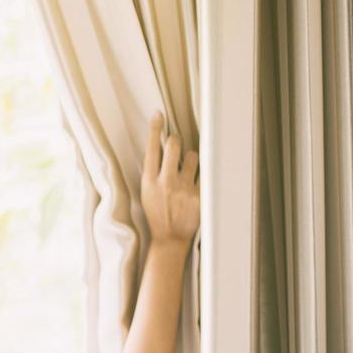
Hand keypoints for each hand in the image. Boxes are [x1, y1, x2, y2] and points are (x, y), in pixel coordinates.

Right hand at [140, 111, 199, 248]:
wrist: (169, 238)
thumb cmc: (157, 214)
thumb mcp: (147, 193)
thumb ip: (154, 172)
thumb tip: (163, 149)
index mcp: (149, 181)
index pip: (151, 149)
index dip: (155, 129)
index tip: (158, 114)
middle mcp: (165, 182)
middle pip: (173, 146)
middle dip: (176, 140)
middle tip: (176, 142)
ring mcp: (183, 188)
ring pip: (192, 156)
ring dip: (191, 159)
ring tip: (187, 171)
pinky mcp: (199, 195)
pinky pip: (205, 174)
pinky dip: (201, 176)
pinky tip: (195, 186)